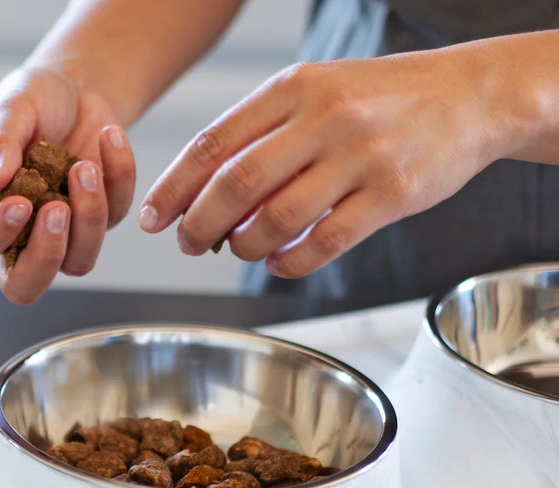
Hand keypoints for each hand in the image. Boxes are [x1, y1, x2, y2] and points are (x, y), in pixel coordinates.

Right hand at [0, 65, 136, 303]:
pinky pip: (115, 217)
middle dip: (43, 258)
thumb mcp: (9, 108)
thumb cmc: (29, 100)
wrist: (74, 88)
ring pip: (76, 262)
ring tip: (84, 167)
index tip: (18, 203)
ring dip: (88, 219)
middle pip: (22, 286)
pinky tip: (108, 138)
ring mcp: (61, 231)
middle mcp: (16, 233)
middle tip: (56, 210)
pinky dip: (118, 178)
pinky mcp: (100, 217)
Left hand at [139, 51, 509, 277]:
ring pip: (278, 219)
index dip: (174, 188)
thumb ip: (260, 132)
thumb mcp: (315, 91)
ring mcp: (362, 156)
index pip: (213, 143)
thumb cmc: (379, 98)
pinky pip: (325, 242)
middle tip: (189, 244)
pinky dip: (290, 263)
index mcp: (294, 89)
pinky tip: (278, 264)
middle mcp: (326, 118)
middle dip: (200, 224)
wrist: (471, 95)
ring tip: (238, 250)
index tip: (152, 218)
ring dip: (244, 246)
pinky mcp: (394, 194)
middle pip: (237, 184)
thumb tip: (198, 192)